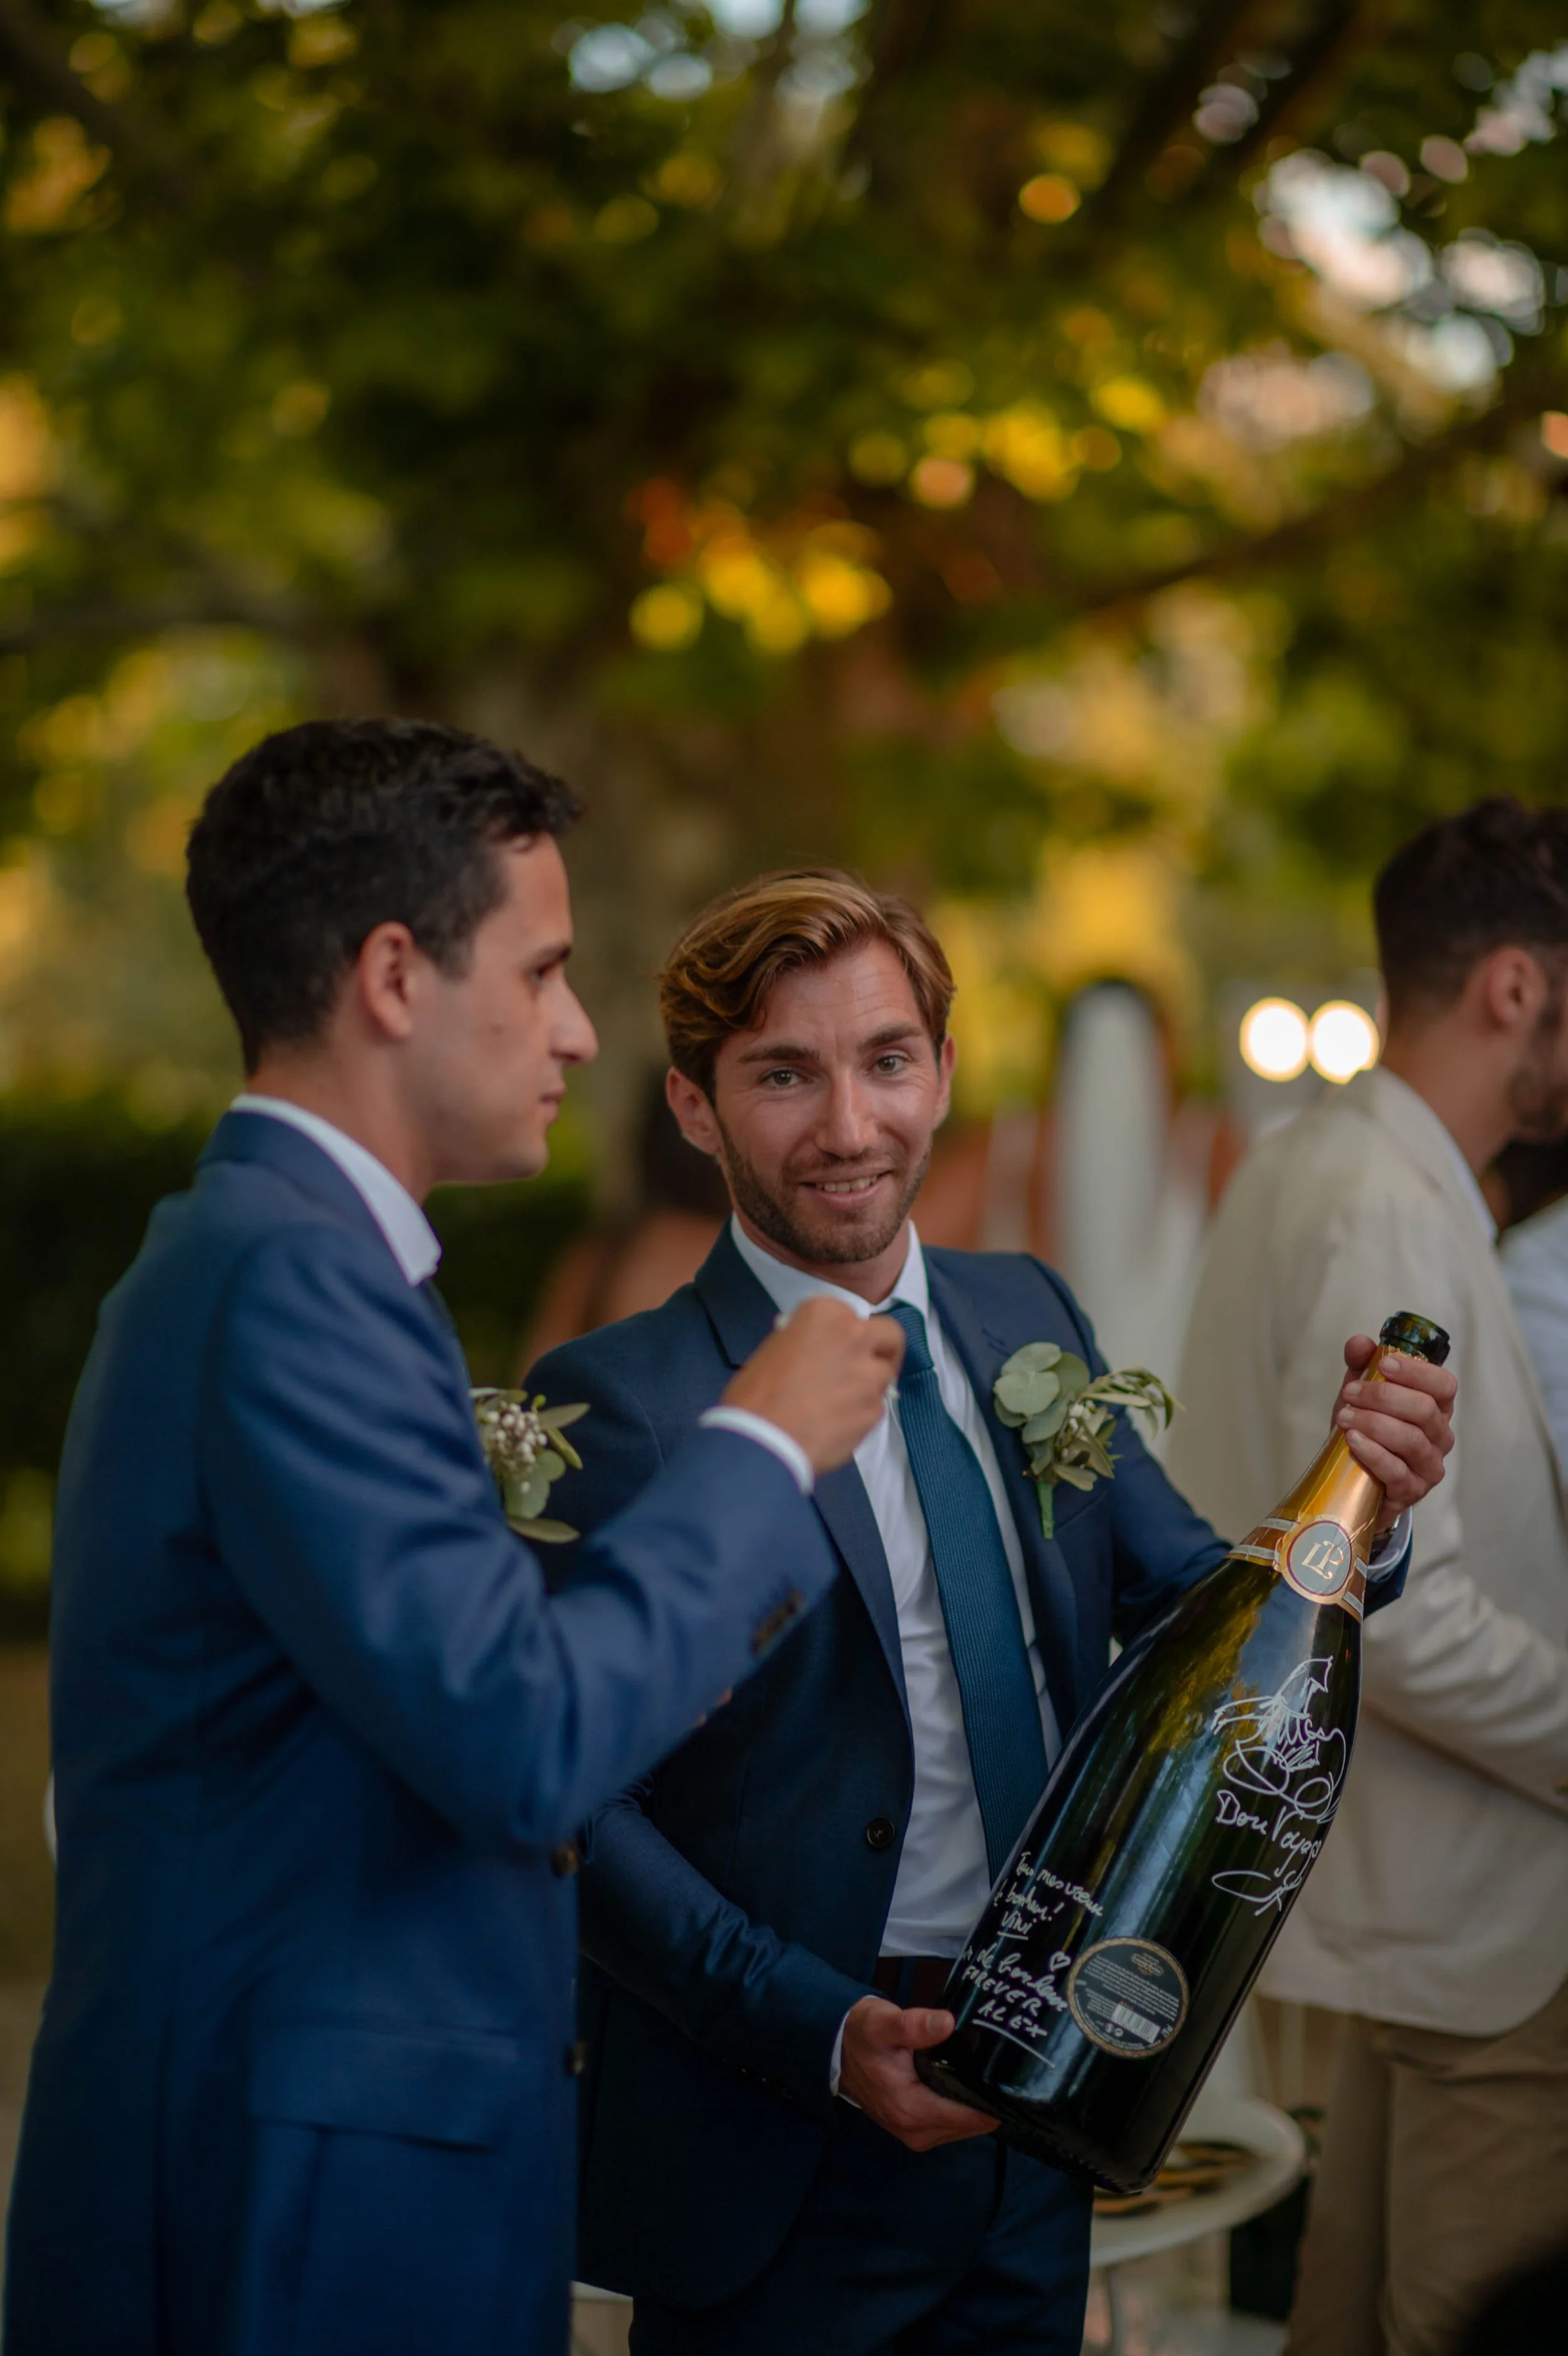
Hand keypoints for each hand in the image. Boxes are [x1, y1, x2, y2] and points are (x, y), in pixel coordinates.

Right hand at [722, 1298, 903, 1474]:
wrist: (763, 1441)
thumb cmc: (756, 1393)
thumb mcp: (776, 1348)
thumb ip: (807, 1341)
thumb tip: (819, 1349)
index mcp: (826, 1314)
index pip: (850, 1314)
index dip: (845, 1332)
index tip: (837, 1346)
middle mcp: (855, 1337)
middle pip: (889, 1335)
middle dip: (883, 1347)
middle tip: (867, 1362)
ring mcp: (870, 1376)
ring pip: (884, 1374)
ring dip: (870, 1383)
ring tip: (842, 1401)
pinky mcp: (874, 1411)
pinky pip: (875, 1407)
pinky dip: (862, 1412)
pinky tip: (837, 1423)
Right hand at [837, 1996, 996, 2151]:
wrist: (837, 2049)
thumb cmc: (863, 2034)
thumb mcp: (885, 2023)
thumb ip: (915, 2025)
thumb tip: (948, 2023)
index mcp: (911, 2109)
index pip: (969, 2116)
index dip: (993, 2098)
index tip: (1012, 2075)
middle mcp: (915, 2131)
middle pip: (972, 2125)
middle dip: (988, 2100)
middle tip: (1005, 2068)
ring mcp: (915, 2134)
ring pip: (964, 2128)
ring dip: (977, 2105)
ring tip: (992, 2074)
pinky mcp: (915, 2130)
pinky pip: (952, 2125)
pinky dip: (963, 2109)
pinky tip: (970, 2084)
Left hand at [1333, 1335, 1456, 1531]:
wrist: (1354, 1478)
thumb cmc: (1367, 1430)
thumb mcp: (1361, 1394)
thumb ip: (1362, 1365)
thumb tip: (1360, 1343)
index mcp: (1436, 1407)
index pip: (1444, 1385)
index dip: (1417, 1372)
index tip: (1384, 1364)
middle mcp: (1441, 1436)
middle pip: (1424, 1410)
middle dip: (1384, 1397)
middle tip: (1350, 1393)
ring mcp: (1429, 1466)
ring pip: (1411, 1440)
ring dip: (1374, 1424)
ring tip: (1344, 1417)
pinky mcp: (1412, 1490)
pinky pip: (1397, 1471)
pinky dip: (1373, 1453)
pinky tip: (1353, 1441)